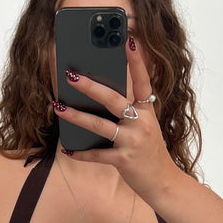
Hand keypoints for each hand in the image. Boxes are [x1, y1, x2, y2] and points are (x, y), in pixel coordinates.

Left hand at [53, 37, 177, 203]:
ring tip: (58, 107)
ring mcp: (133, 142)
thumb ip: (129, 111)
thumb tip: (99, 95)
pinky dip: (82, 153)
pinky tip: (68, 149)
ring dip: (77, 116)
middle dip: (90, 86)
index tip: (128, 39)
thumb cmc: (149, 152)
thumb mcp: (145, 127)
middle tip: (70, 74)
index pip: (143, 81)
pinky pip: (98, 155)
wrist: (163, 182)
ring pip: (100, 125)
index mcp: (148, 111)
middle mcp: (142, 123)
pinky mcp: (124, 161)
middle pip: (113, 99)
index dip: (137, 61)